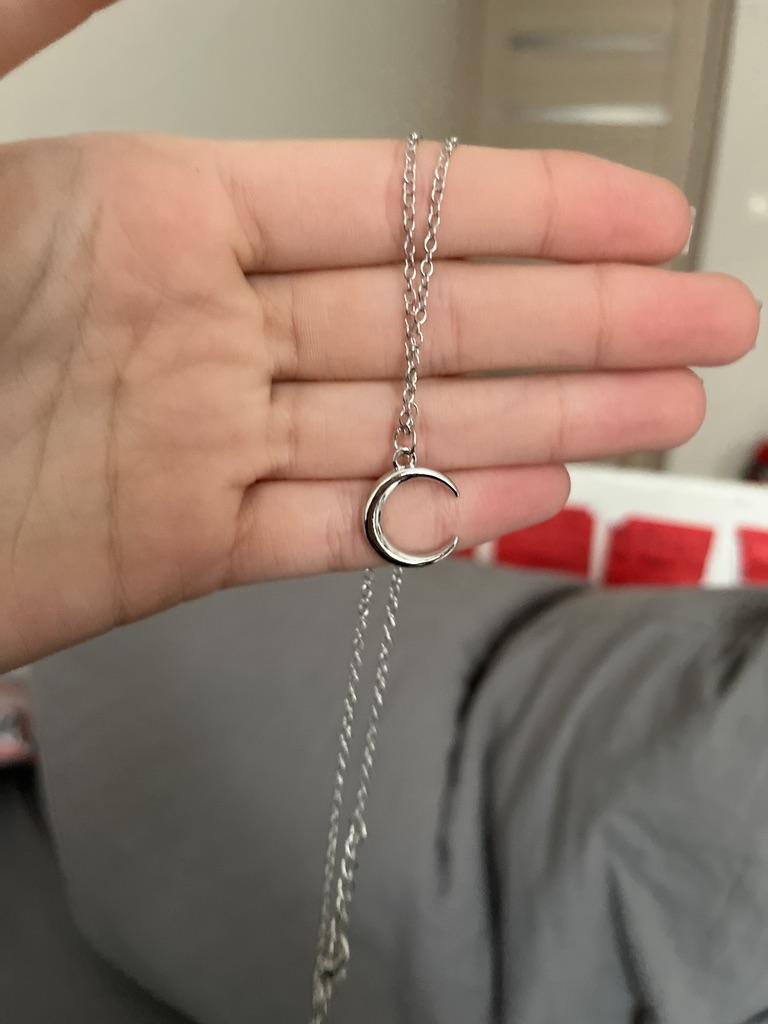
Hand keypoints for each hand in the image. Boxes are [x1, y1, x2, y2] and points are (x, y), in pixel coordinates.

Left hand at [0, 11, 758, 671]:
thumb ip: (56, 0)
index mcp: (159, 209)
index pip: (398, 203)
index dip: (534, 211)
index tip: (641, 216)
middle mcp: (198, 325)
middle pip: (439, 319)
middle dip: (590, 323)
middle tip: (702, 324)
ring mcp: (201, 439)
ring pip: (412, 428)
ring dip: (550, 422)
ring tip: (659, 413)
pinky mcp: (183, 544)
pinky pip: (344, 527)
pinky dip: (441, 516)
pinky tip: (531, 494)